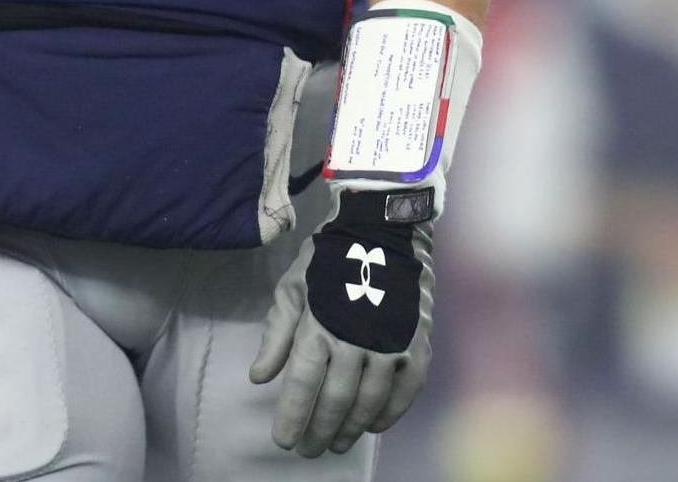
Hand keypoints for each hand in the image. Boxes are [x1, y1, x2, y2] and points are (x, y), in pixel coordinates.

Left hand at [248, 192, 433, 456]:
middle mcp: (355, 340)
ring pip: (369, 402)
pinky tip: (374, 426)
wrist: (383, 229)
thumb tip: (260, 378)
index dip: (292, 417)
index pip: (302, 385)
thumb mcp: (292, 288)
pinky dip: (389, 414)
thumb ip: (276, 335)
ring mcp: (390, 344)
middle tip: (310, 449)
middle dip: (319, 430)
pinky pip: (405, 392)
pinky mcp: (418, 344)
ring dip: (351, 428)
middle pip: (335, 400)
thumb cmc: (328, 259)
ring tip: (337, 444)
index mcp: (319, 326)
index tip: (284, 441)